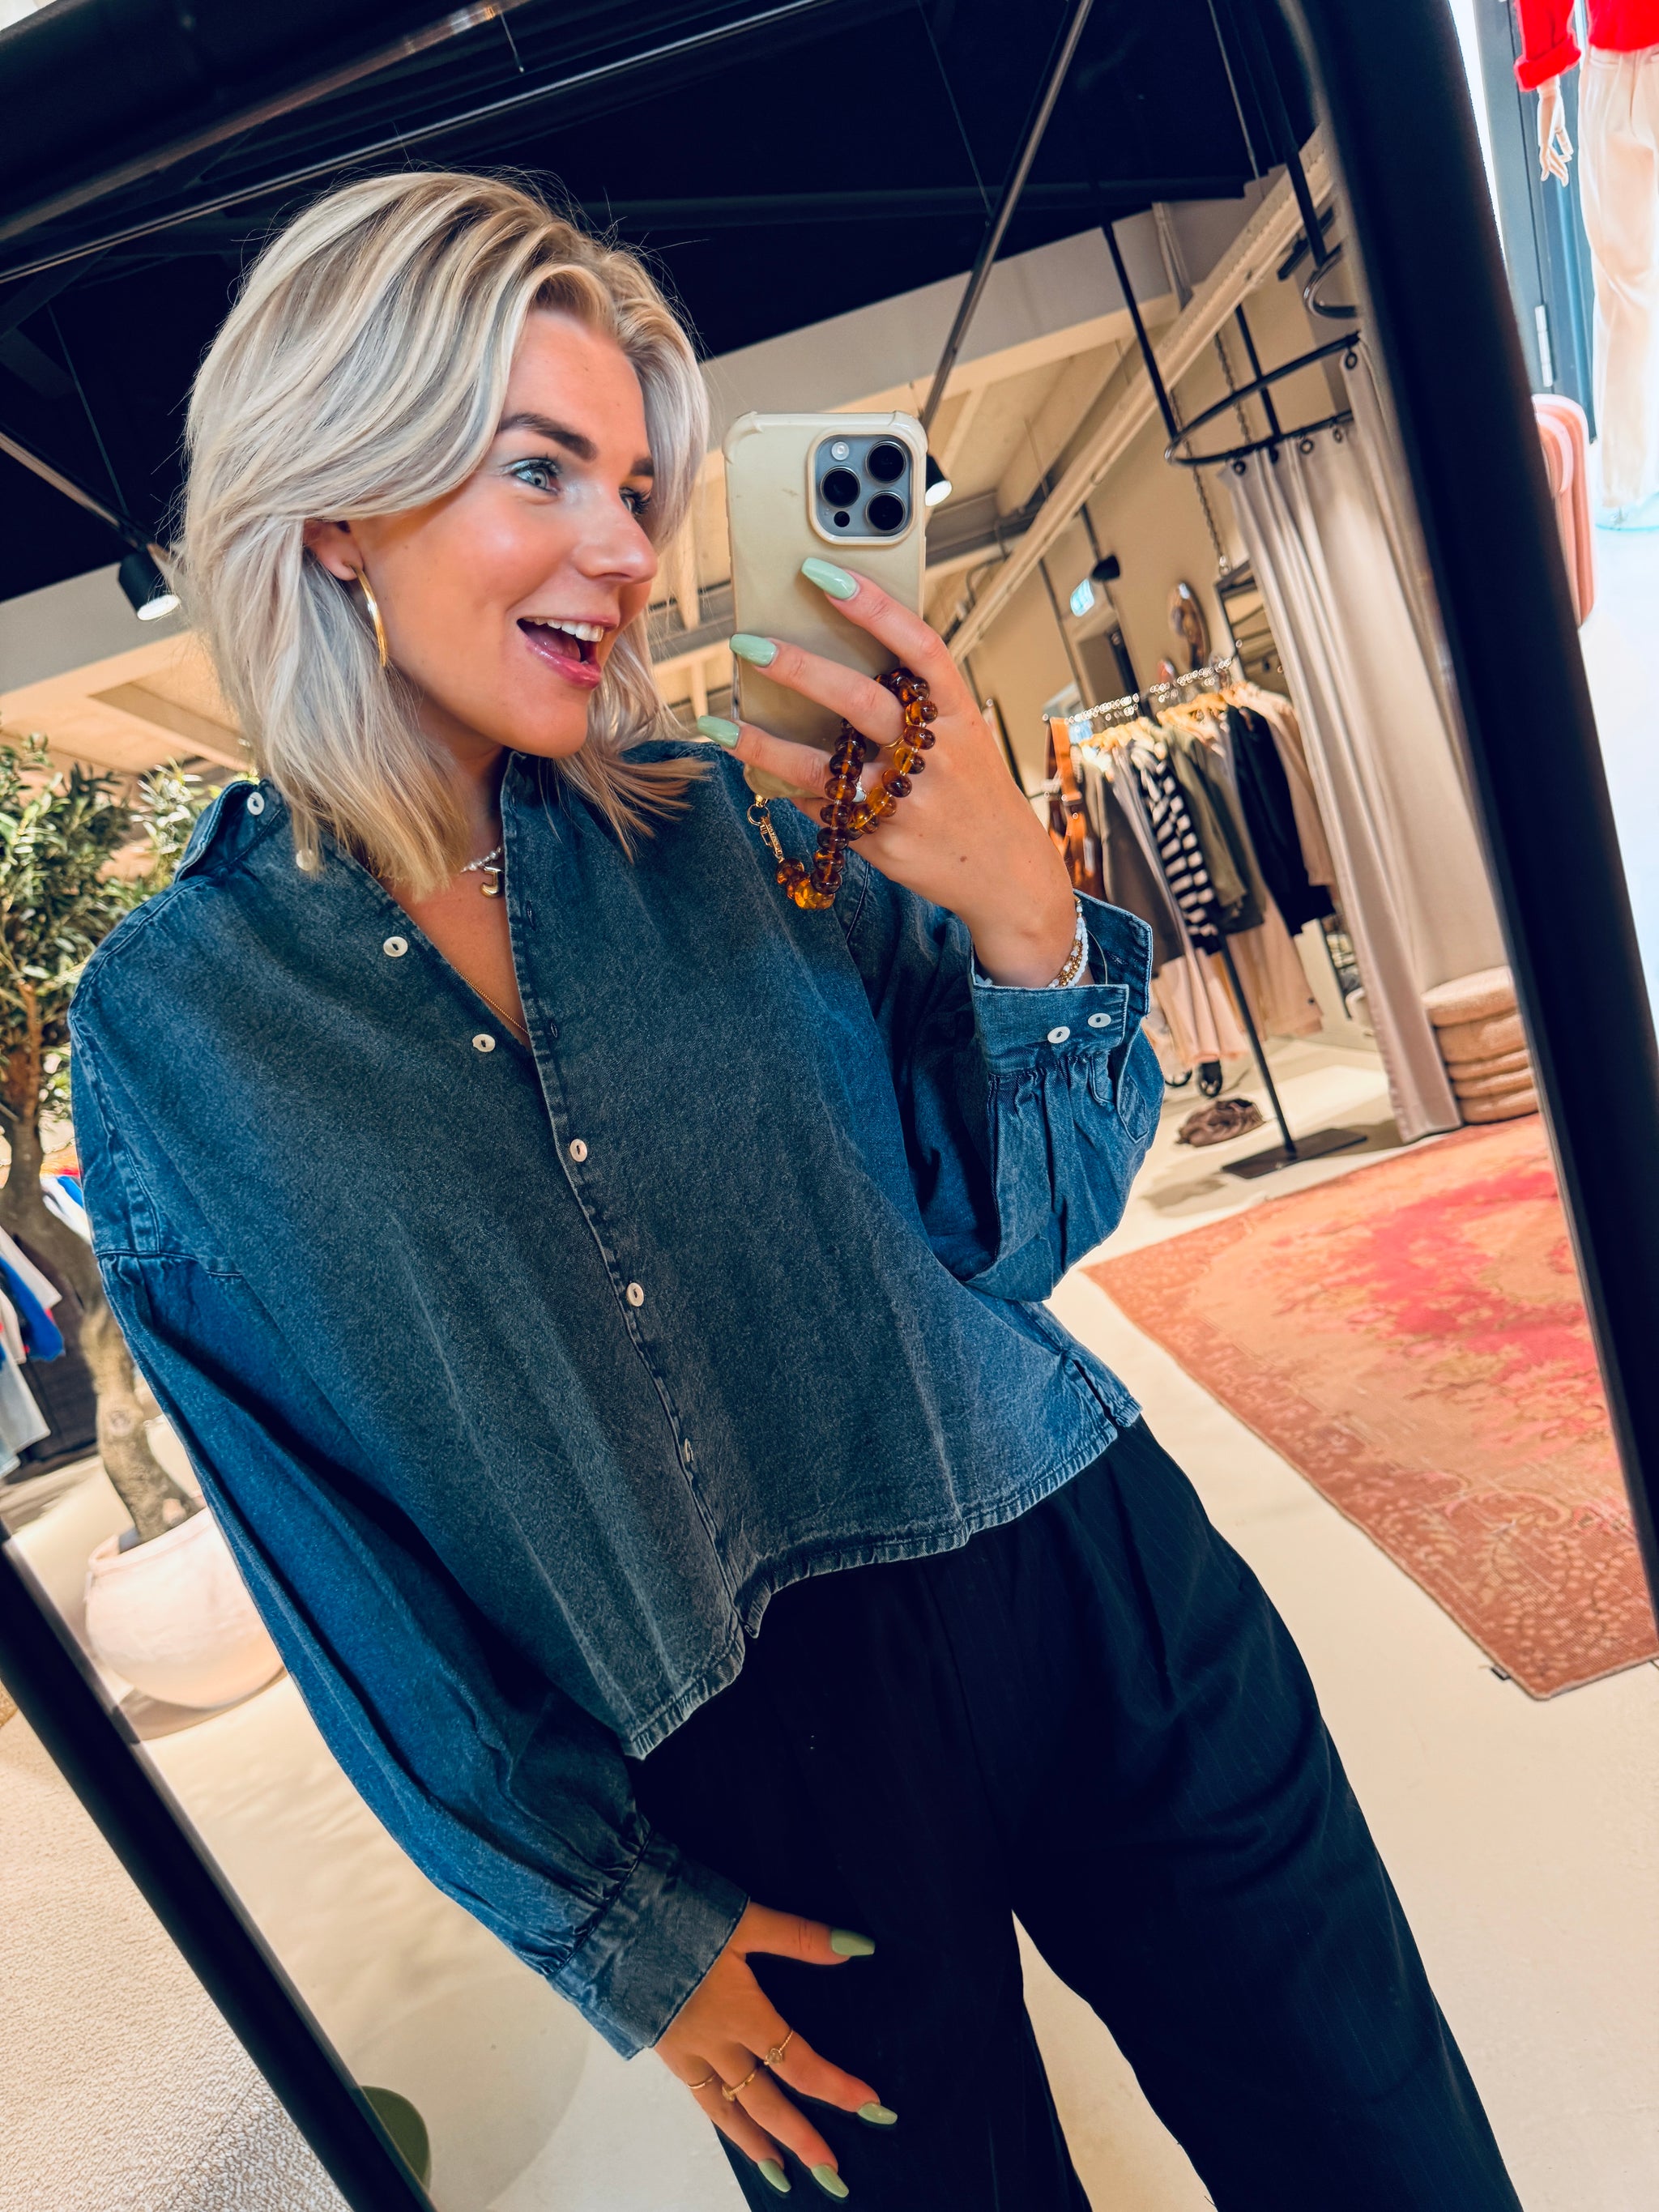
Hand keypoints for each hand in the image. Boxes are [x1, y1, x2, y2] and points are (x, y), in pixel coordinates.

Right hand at [657, 1901, 889, 2192]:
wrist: (604, 1924)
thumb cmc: (675, 1916)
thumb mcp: (742, 1919)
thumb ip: (798, 1936)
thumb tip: (857, 1948)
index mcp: (741, 2013)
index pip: (799, 2061)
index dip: (836, 2087)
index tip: (871, 2104)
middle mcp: (715, 2044)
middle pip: (765, 2103)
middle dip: (801, 2138)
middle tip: (833, 2176)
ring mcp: (685, 2051)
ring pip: (726, 2111)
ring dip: (757, 2144)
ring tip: (779, 2173)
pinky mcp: (661, 2047)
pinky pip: (697, 2095)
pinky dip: (719, 2117)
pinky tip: (727, 2121)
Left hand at [715, 564, 1076, 984]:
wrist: (1007, 874)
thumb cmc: (972, 791)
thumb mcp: (963, 736)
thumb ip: (914, 702)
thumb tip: (834, 658)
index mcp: (958, 713)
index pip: (918, 647)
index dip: (872, 606)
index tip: (822, 574)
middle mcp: (934, 752)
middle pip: (862, 701)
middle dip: (802, 669)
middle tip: (749, 643)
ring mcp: (906, 800)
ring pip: (823, 767)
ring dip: (765, 745)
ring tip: (719, 725)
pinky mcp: (880, 839)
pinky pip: (821, 808)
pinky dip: (786, 789)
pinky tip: (754, 771)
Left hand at [1538, 79, 1572, 184]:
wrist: (1551, 96)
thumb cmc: (1555, 108)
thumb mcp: (1561, 127)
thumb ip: (1564, 141)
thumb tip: (1570, 153)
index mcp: (1548, 139)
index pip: (1554, 155)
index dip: (1561, 161)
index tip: (1569, 162)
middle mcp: (1544, 141)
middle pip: (1551, 160)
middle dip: (1559, 171)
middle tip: (1566, 181)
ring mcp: (1543, 140)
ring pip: (1549, 160)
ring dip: (1557, 169)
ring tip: (1564, 178)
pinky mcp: (1544, 138)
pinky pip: (1545, 154)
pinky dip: (1546, 164)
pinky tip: (1546, 173)